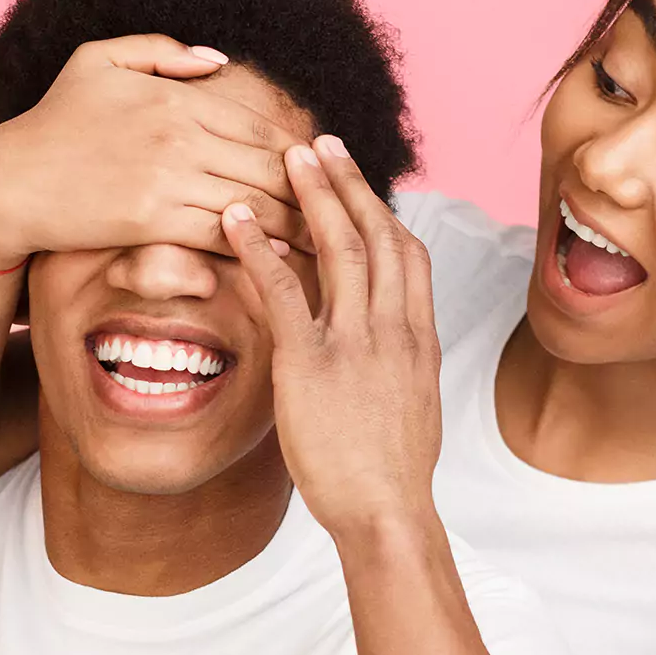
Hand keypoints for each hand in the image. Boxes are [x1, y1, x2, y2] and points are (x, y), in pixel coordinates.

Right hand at [0, 35, 312, 270]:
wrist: (9, 180)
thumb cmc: (54, 121)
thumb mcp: (101, 62)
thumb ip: (164, 53)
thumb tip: (221, 59)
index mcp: (177, 98)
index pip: (261, 127)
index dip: (303, 155)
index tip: (329, 174)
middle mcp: (180, 136)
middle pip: (269, 167)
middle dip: (313, 193)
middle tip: (348, 217)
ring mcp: (168, 179)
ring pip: (254, 202)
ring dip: (298, 224)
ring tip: (331, 244)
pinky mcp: (153, 220)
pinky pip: (222, 233)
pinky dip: (259, 245)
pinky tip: (285, 257)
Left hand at [221, 136, 440, 540]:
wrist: (387, 511)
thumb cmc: (394, 473)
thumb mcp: (412, 408)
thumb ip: (399, 367)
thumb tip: (382, 353)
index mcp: (418, 339)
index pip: (409, 256)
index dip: (383, 212)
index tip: (361, 187)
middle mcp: (393, 329)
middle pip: (377, 234)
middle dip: (349, 183)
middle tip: (321, 143)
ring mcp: (355, 343)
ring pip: (339, 247)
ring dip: (313, 194)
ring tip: (288, 155)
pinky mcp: (311, 363)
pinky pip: (283, 291)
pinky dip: (258, 249)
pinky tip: (236, 221)